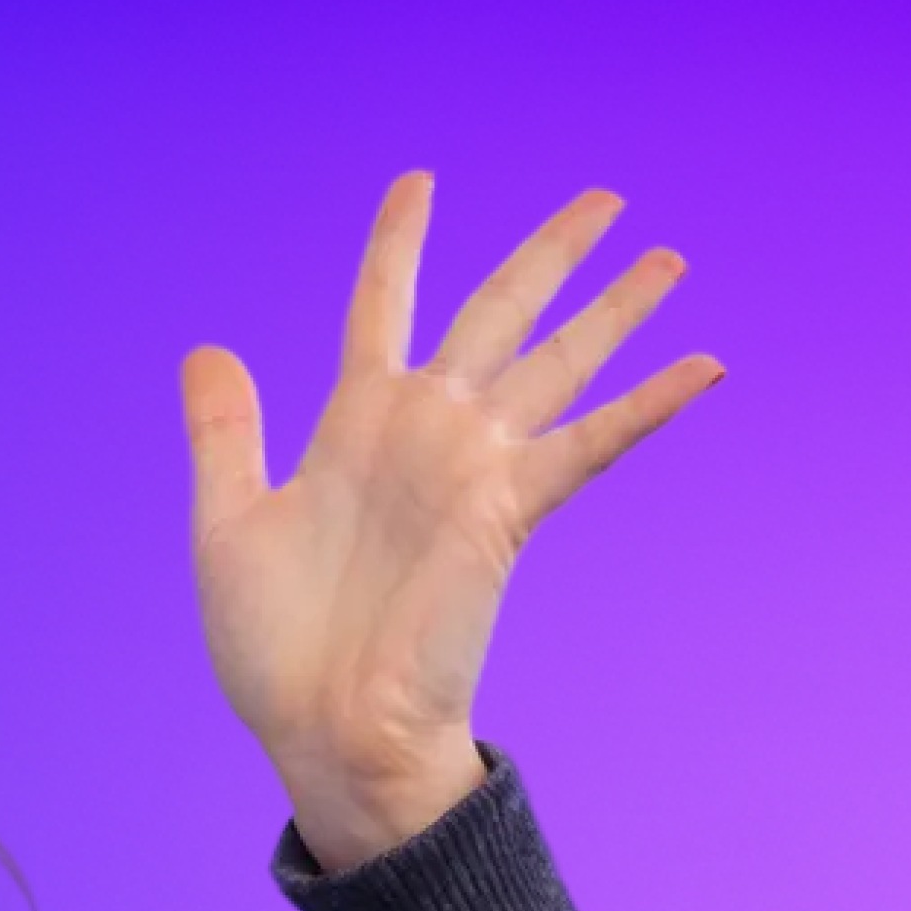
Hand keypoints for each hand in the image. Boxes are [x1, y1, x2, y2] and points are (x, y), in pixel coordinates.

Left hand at [180, 171, 720, 852]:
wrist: (325, 728)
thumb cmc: (274, 648)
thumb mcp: (227, 524)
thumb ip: (225, 434)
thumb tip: (207, 347)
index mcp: (354, 426)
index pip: (381, 306)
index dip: (400, 244)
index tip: (420, 182)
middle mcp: (423, 430)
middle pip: (496, 312)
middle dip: (549, 254)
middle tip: (606, 195)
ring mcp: (471, 467)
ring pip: (556, 362)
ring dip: (614, 311)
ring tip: (668, 258)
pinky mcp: (507, 512)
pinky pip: (589, 445)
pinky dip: (647, 407)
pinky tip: (704, 365)